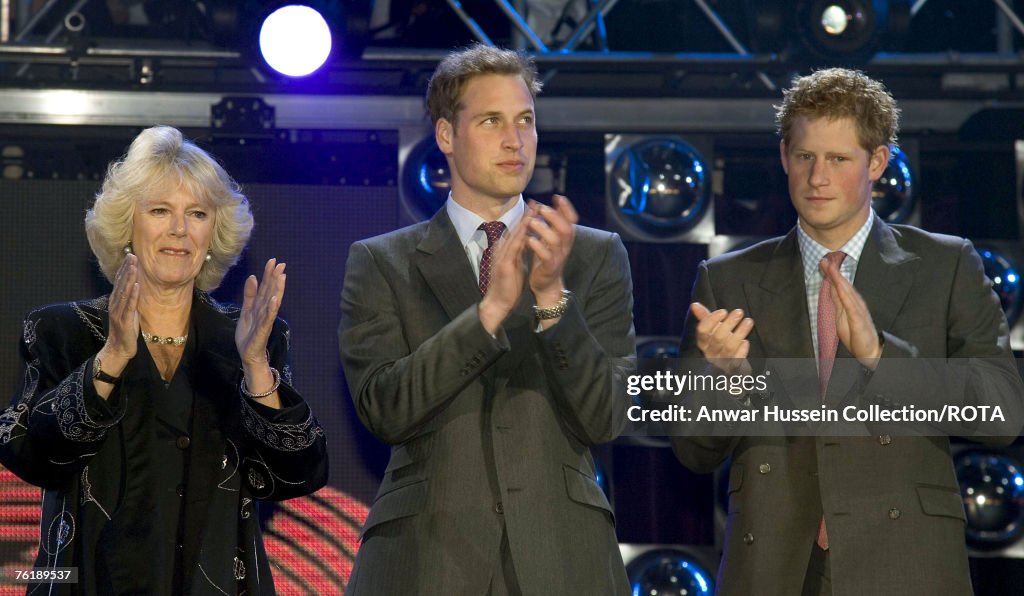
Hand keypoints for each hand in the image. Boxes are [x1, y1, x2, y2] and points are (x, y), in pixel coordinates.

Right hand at [103, 253, 139, 360]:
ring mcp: (118, 312)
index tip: (130, 255)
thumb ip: (130, 299)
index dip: (125, 268)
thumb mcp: (128, 311)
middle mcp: (115, 304)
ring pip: (124, 292)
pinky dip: (133, 295)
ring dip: (129, 278)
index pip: (120, 281)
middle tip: (132, 255)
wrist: (119, 349)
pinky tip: (137, 286)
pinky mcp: (124, 320)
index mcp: (116, 301)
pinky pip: (129, 305)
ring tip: (134, 266)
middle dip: (127, 268)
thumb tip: (135, 286)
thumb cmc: (125, 330)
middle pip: (121, 283)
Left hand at [236, 258, 285, 368]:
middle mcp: (265, 311)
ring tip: (281, 277)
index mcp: (260, 306)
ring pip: (271, 302)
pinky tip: (275, 300)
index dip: (268, 274)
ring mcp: (265, 320)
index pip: (265, 287)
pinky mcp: (263, 330)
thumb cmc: (249, 334)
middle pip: (270, 292)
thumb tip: (253, 276)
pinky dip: (272, 309)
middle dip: (275, 278)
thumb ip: (249, 295)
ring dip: (277, 290)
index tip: (273, 260)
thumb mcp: (246, 310)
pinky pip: (268, 318)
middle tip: (281, 264)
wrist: (249, 354)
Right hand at [479, 207, 532, 334]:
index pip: (517, 232)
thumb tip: (525, 241)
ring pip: (514, 235)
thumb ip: (519, 252)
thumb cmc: (508, 285)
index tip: (535, 208)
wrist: (498, 303)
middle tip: (535, 202)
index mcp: (506, 251)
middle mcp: (502, 250)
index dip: (526, 220)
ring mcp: (502, 256)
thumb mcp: (515, 264)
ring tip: (533, 209)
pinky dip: (521, 236)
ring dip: (524, 222)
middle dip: (526, 216)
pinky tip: (527, 228)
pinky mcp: (504, 264)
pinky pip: (514, 247)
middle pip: (515, 230)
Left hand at [527, 195, 576, 305]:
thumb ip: (553, 222)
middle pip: (566, 228)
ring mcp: (558, 257)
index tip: (558, 197)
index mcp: (565, 238)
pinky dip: (538, 247)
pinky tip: (529, 240)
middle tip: (541, 208)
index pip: (572, 220)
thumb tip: (553, 201)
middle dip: (554, 216)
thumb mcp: (551, 237)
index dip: (567, 208)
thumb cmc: (547, 257)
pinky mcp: (550, 267)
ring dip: (543, 229)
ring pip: (555, 241)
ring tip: (531, 222)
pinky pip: (546, 256)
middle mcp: (565, 246)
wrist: (546, 283)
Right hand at [691, 302, 753, 375]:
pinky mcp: (732, 369)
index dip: (711, 320)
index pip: (702, 330)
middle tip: (739, 312)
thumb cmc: (720, 345)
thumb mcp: (713, 330)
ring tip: (748, 321)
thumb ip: (705, 318)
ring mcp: (721, 362)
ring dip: (739, 333)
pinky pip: (736, 361)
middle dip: (729, 323)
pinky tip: (746, 342)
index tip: (723, 311)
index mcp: (703, 342)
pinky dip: (741, 352)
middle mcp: (710, 352)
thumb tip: (694, 305)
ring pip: (729, 347)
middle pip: (717, 337)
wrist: (729, 367)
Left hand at [820, 257, 881, 367]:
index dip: (831, 274)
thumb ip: (837, 301)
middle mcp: (855, 303)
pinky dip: (845, 295)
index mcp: (850, 302)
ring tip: (831, 267)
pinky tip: (841, 287)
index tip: (823, 262)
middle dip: (833, 272)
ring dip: (838, 279)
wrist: (870, 351)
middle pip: (842, 285)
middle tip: (824, 259)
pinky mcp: (858, 319)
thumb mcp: (841, 316)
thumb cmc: (856, 334)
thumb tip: (831, 287)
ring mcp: (858, 310)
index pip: (839, 286)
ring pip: (846, 291)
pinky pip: (851, 305)